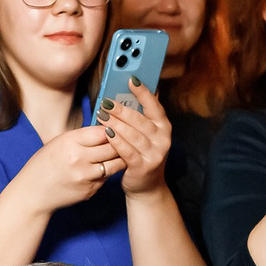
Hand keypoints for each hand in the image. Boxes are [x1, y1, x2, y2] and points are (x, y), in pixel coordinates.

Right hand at [14, 124, 125, 212]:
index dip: (111, 130)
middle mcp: (79, 158)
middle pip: (112, 146)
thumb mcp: (58, 143)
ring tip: (118, 155)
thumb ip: (82, 137)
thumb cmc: (44, 165)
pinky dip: (106, 173)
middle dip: (118, 143)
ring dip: (118, 159)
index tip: (114, 129)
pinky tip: (99, 170)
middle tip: (122, 142)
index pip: (102, 131)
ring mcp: (86, 176)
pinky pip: (106, 178)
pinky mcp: (90, 190)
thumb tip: (106, 130)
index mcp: (69, 142)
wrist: (33, 193)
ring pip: (115, 164)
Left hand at [97, 77, 173, 196]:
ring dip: (115, 123)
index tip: (131, 79)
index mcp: (164, 127)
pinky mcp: (143, 167)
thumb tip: (127, 92)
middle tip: (105, 102)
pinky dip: (116, 141)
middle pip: (140, 120)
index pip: (154, 106)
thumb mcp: (146, 135)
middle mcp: (163, 139)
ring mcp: (155, 154)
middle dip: (121, 110)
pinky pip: (127, 151)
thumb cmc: (142, 154)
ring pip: (132, 134)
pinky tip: (106, 132)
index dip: (143, 92)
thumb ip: (140, 116)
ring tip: (101, 115)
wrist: (147, 186)